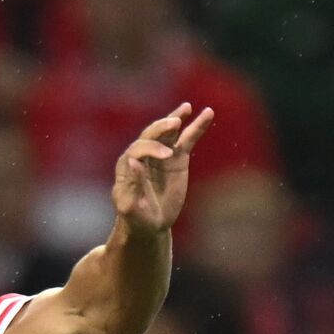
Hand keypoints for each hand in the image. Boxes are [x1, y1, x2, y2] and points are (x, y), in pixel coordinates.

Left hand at [112, 103, 215, 236]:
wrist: (150, 225)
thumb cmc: (136, 218)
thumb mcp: (131, 206)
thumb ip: (133, 184)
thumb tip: (133, 161)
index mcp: (126, 166)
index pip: (137, 148)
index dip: (151, 148)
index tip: (167, 155)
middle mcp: (142, 156)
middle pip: (150, 135)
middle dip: (161, 128)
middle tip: (174, 124)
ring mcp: (161, 155)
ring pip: (168, 133)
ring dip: (176, 118)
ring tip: (186, 108)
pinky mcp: (177, 158)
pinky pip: (187, 139)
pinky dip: (196, 126)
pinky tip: (207, 113)